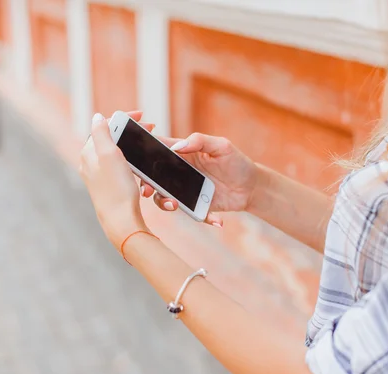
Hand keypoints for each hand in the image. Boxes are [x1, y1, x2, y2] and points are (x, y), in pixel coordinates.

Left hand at [80, 111, 152, 246]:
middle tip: (149, 129)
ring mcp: (99, 175)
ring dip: (133, 146)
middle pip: (111, 138)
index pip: (105, 126)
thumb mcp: (109, 155)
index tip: (142, 117)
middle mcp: (90, 163)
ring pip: (117, 152)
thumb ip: (102, 132)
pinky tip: (141, 166)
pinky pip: (121, 166)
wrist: (120, 221)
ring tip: (147, 146)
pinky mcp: (109, 186)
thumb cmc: (116, 189)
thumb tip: (97, 117)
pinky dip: (132, 161)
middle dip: (131, 131)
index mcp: (88, 152)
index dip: (124, 119)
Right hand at [140, 133, 257, 226]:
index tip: (134, 161)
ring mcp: (185, 190)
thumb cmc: (236, 161)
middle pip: (153, 177)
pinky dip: (201, 218)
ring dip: (164, 203)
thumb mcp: (221, 146)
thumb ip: (200, 141)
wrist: (252, 187)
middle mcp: (178, 172)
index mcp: (181, 153)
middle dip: (146, 184)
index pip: (156, 150)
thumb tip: (178, 147)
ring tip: (174, 205)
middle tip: (147, 190)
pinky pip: (190, 213)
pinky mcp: (195, 206)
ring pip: (164, 197)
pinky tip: (217, 219)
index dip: (141, 154)